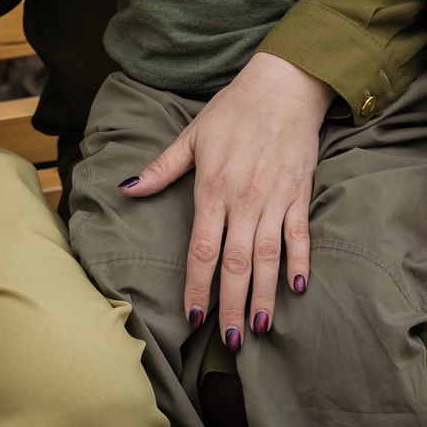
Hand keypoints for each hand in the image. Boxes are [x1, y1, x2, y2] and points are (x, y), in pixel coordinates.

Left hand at [124, 53, 329, 350]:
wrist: (283, 87)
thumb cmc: (232, 111)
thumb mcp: (191, 137)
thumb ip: (161, 169)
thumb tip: (127, 189)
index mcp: (213, 189)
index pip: (202, 249)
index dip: (197, 285)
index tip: (192, 316)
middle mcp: (245, 200)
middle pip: (236, 263)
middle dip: (230, 304)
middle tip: (228, 340)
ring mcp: (275, 200)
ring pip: (269, 257)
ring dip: (264, 294)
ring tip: (257, 327)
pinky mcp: (300, 196)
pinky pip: (300, 237)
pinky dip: (300, 263)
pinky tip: (296, 291)